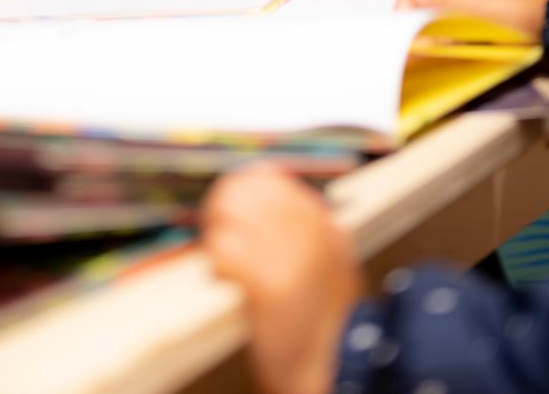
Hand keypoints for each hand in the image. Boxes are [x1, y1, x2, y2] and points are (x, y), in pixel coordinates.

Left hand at [203, 164, 361, 393]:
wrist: (332, 371)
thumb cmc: (323, 327)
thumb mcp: (328, 266)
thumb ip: (300, 232)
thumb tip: (259, 203)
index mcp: (326, 225)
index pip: (269, 178)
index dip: (240, 191)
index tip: (228, 213)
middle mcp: (312, 231)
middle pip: (244, 188)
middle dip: (222, 209)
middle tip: (217, 236)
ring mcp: (293, 255)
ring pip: (229, 212)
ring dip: (218, 236)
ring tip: (221, 260)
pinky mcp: (271, 283)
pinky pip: (224, 249)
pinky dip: (216, 263)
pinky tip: (224, 278)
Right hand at [395, 0, 548, 34]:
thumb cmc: (516, 12)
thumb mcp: (477, 3)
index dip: (405, 6)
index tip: (400, 29)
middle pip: (423, 2)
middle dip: (412, 21)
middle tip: (410, 43)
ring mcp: (467, 5)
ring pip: (433, 16)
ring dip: (426, 31)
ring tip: (425, 49)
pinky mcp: (474, 22)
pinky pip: (447, 28)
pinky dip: (440, 38)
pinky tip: (443, 49)